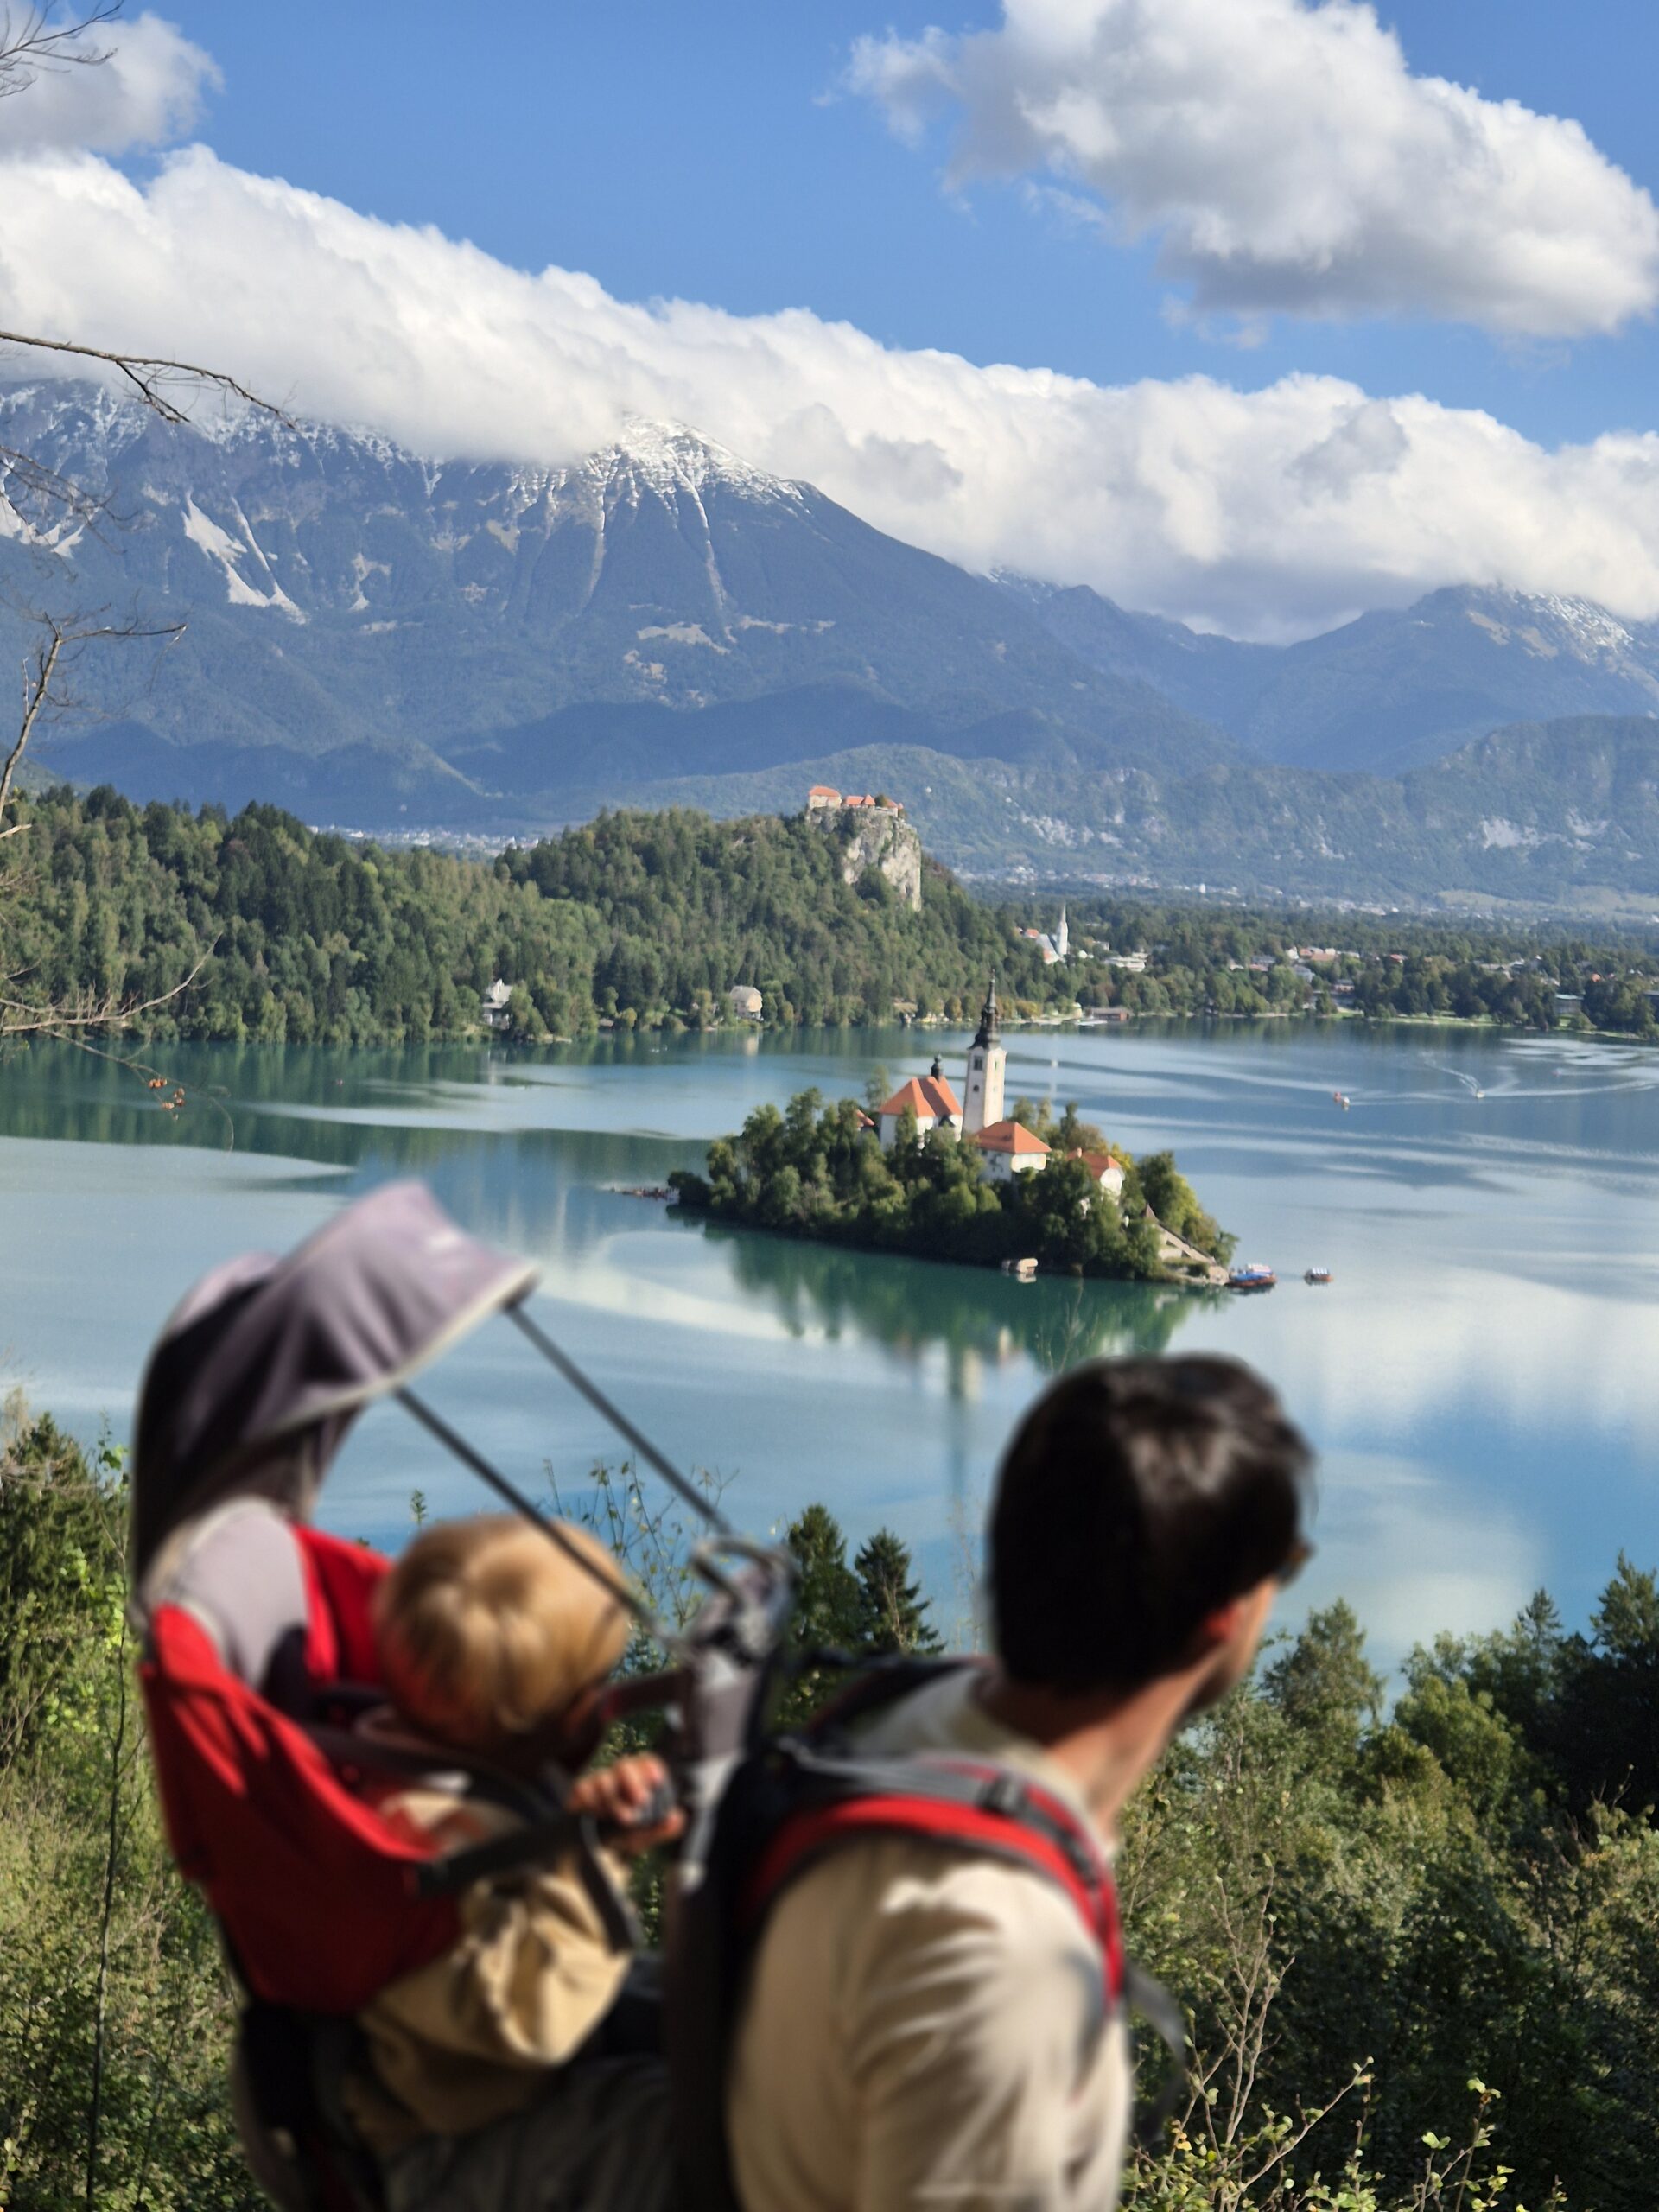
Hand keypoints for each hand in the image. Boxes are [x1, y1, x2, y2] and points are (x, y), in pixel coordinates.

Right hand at [567, 1753, 683, 1853]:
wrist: (592, 1846)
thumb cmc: (625, 1833)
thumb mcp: (645, 1835)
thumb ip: (662, 1828)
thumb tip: (677, 1818)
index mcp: (639, 1780)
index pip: (646, 1762)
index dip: (651, 1767)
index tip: (657, 1780)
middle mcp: (618, 1776)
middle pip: (625, 1766)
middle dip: (633, 1781)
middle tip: (642, 1800)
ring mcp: (598, 1782)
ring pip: (603, 1778)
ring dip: (613, 1797)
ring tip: (625, 1818)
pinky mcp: (580, 1791)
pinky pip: (582, 1788)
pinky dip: (590, 1799)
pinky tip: (596, 1813)